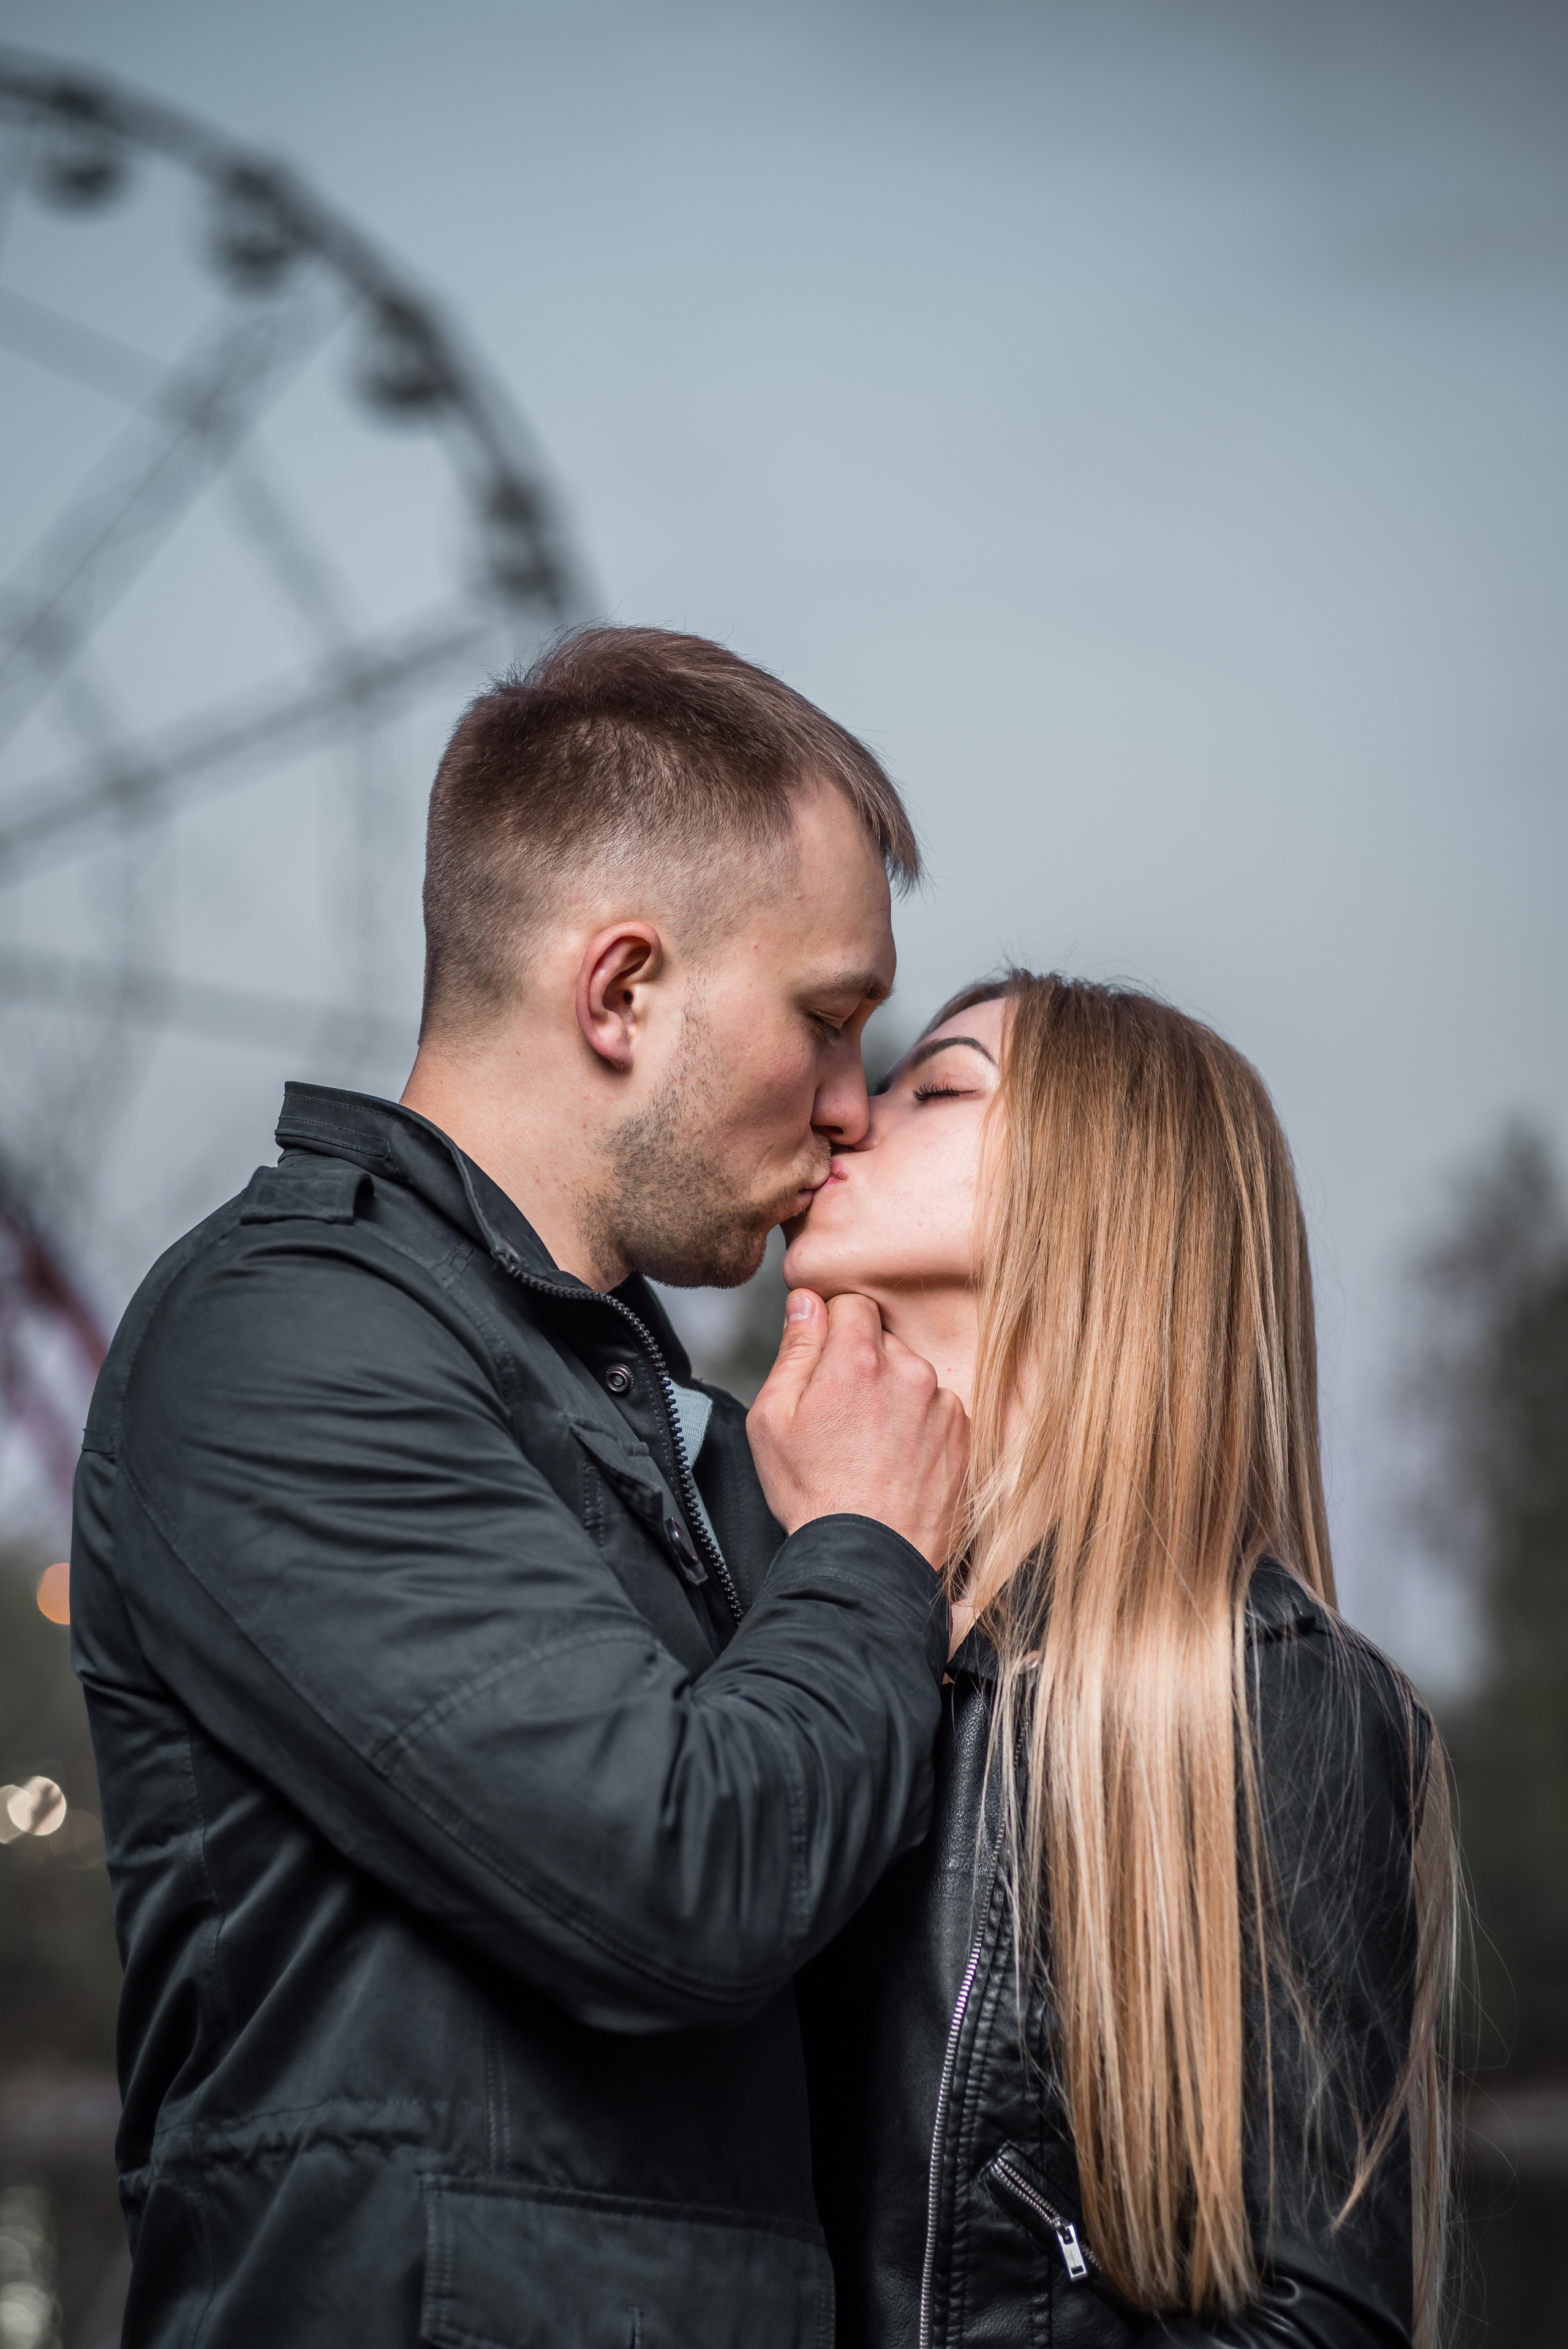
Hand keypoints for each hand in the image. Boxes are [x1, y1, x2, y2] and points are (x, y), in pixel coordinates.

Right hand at [746, 1290, 969, 1568]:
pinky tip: (897, 1462)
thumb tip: (807, 1302)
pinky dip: (920, 1427)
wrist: (869, 1559)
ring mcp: (942, 1403)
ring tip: (870, 1447)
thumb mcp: (773, 1420)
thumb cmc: (814, 1496)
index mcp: (857, 1359)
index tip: (824, 1363)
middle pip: (883, 1341)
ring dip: (894, 1396)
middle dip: (862, 1365)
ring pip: (912, 1376)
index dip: (833, 1329)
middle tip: (841, 1417)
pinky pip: (938, 1411)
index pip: (852, 1304)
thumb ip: (794, 1349)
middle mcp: (909, 1371)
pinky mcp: (964, 1435)